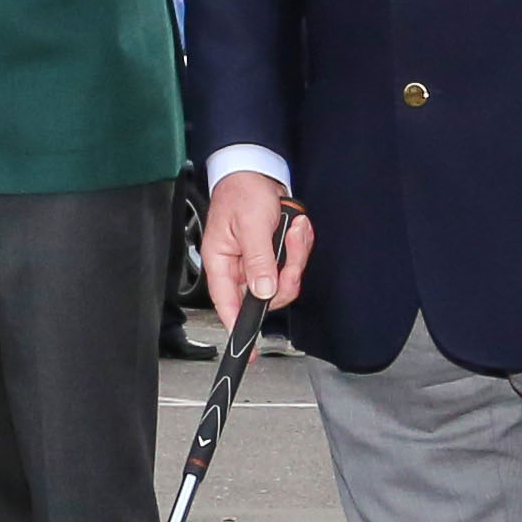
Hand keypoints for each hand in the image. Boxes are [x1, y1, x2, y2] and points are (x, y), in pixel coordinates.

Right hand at [200, 171, 310, 321]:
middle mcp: (238, 267)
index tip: (247, 350)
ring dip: (296, 255)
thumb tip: (263, 291)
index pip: (227, 303)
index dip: (237, 327)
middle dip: (287, 272)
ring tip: (293, 228)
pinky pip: (293, 266)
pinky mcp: (274, 256)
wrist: (257, 171)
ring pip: (284, 281)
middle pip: (267, 294)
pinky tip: (295, 228)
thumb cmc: (242, 192)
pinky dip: (300, 247)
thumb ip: (258, 260)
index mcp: (221, 262)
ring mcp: (258, 263)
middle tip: (290, 246)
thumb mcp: (250, 226)